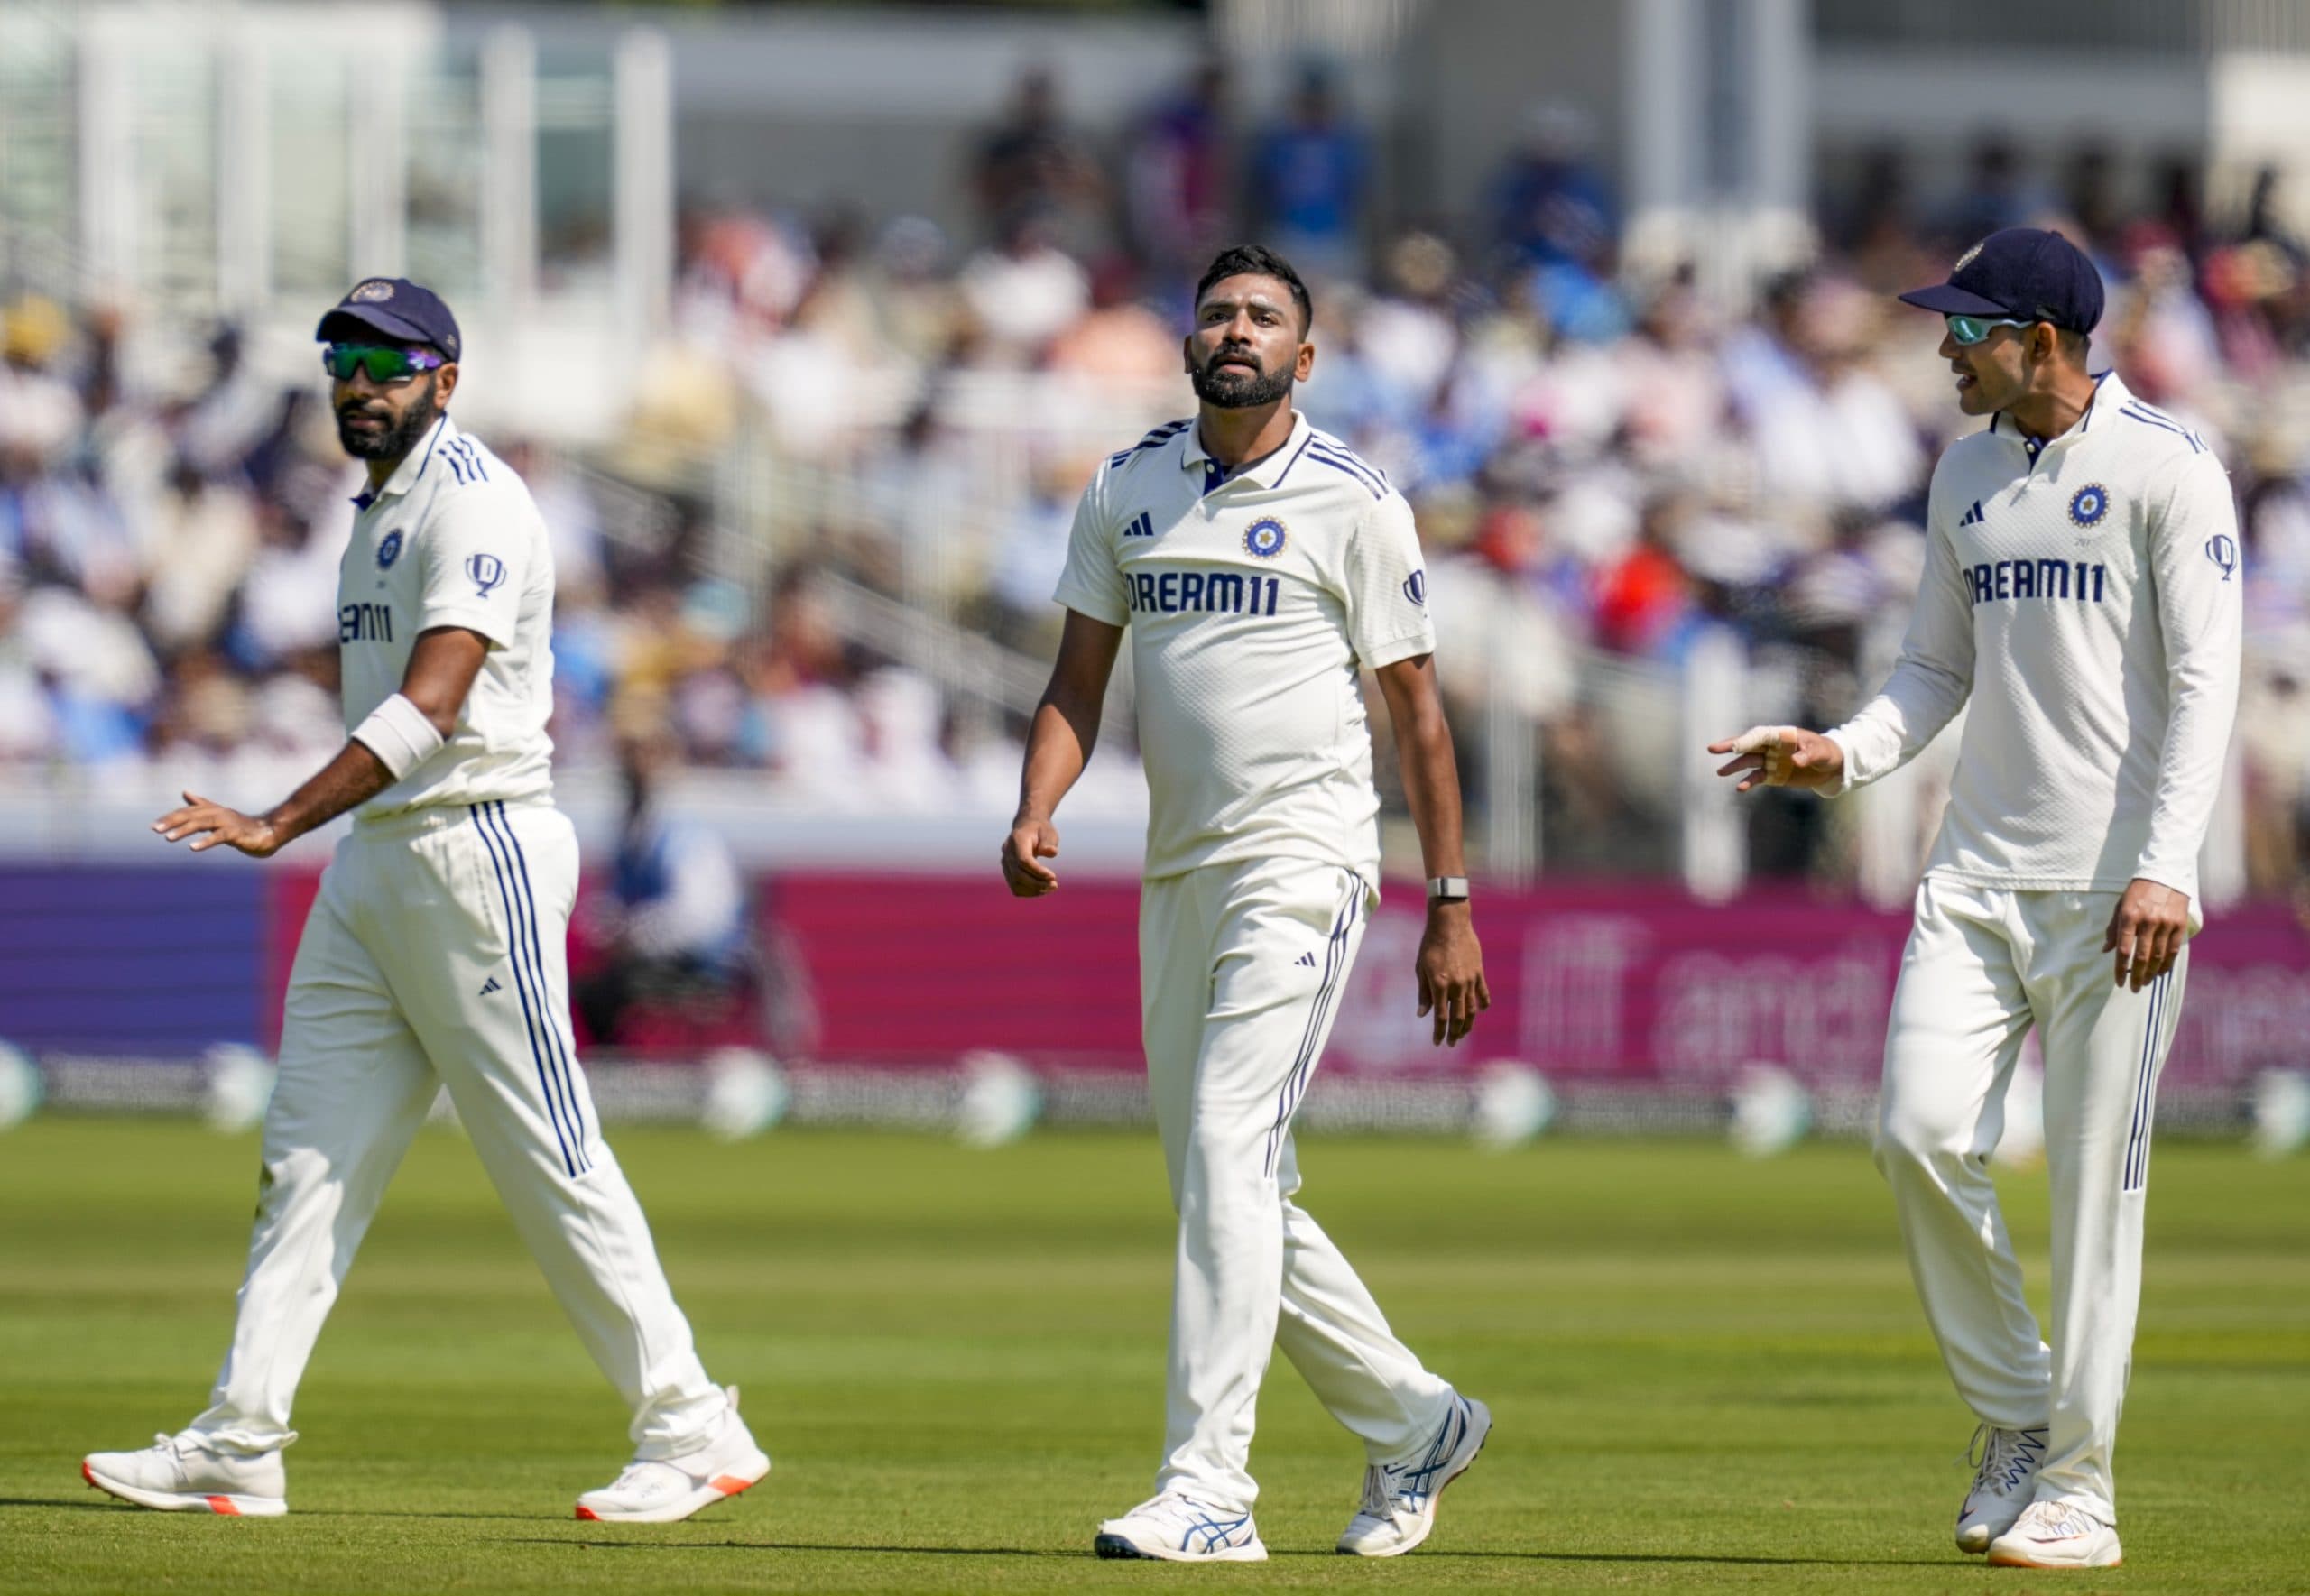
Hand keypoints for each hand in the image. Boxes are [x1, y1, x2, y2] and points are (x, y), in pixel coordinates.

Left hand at [153, 792, 282, 857]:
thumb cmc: (244, 826)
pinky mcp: (237, 833)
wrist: (270, 831)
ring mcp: (228, 822)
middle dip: (172, 822)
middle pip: (191, 815)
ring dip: (184, 830)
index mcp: (212, 811)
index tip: (154, 826)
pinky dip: (206, 841)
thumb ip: (202, 804)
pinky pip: (219, 836)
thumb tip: (185, 792)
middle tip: (155, 829)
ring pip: (202, 823)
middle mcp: (218, 813)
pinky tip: (193, 847)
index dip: (171, 818)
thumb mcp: (219, 815)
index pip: (187, 812)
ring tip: (168, 838)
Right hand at [1001, 816, 1060, 897]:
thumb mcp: (1049, 832)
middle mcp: (1007, 852)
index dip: (1037, 871)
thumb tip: (1051, 852)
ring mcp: (1005, 863)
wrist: (1028, 826)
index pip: (1023, 861)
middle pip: (1018, 874)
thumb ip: (1049, 842)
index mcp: (1017, 840)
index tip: (1053, 877)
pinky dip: (1029, 892)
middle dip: (1037, 883)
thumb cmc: (1041, 830)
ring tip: (1051, 887)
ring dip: (1034, 890)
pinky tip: (1042, 889)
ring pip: (1015, 884)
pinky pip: (1016, 887)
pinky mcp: (1008, 871)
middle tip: (1054, 885)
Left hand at [1416, 902, 1488, 1047]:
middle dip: (1455, 1033)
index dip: (1439, 1032)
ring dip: (1468, 1024)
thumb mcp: (1421, 968)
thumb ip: (1423, 993)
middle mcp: (1456, 985)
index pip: (1441, 1017)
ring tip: (1464, 1032)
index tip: (1437, 1042)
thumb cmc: (1430, 945)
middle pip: (1458, 1017)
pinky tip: (1480, 1011)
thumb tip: (1422, 1014)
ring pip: (1472, 1009)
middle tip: (1452, 1043)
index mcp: (1439, 985)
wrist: (1450, 923)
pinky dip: (1482, 1004)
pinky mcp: (1478, 972)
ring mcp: (1470, 979)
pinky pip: (1483, 993)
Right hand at [1707, 725, 1844, 792]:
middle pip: (1748, 745)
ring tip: (1720, 773)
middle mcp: (1772, 746)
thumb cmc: (1827, 752)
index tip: (1735, 745)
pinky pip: (1756, 778)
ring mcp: (1770, 760)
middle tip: (1712, 749)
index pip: (1760, 735)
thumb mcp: (1821, 751)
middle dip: (1730, 747)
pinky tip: (1740, 788)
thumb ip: (1808, 754)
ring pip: (1748, 762)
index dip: (1747, 739)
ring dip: (1734, 766)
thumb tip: (1795, 760)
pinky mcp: (1772, 775)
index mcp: (1781, 735)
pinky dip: (1748, 782)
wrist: (1832, 767)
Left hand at [2104, 878, 2187, 991]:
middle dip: (2136, 976)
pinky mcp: (2180, 924)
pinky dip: (2167, 964)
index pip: (2124, 950)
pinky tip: (2160, 972)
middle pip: (2142, 957)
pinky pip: (2173, 950)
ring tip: (2145, 982)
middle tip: (2133, 988)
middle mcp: (2148, 921)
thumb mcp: (2119, 906)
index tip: (2119, 982)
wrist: (2165, 874)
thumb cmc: (2137, 892)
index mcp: (2129, 916)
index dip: (2121, 969)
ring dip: (2151, 973)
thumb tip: (2105, 951)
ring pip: (2159, 956)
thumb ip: (2113, 929)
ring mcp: (2165, 923)